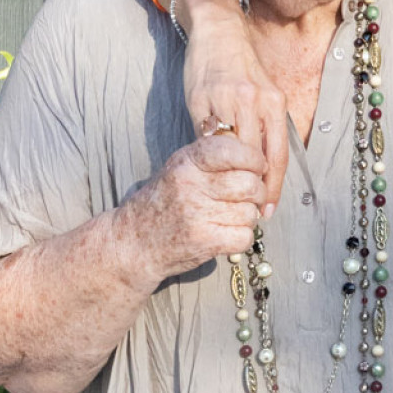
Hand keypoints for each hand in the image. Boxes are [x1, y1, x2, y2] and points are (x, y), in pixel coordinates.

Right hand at [125, 131, 264, 277]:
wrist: (134, 241)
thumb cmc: (163, 201)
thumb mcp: (179, 168)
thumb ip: (211, 158)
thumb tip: (255, 155)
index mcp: (187, 162)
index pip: (231, 150)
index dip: (253, 158)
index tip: (257, 167)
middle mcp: (191, 186)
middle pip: (249, 184)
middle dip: (258, 192)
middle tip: (250, 197)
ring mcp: (197, 215)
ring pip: (250, 212)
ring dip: (248, 217)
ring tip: (231, 217)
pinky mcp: (204, 242)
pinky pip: (244, 237)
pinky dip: (243, 237)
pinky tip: (229, 234)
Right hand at [161, 0, 287, 213]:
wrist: (218, 31)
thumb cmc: (239, 68)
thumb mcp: (260, 94)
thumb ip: (263, 127)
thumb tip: (261, 168)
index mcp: (274, 103)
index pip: (277, 155)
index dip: (272, 187)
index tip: (267, 210)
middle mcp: (255, 102)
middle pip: (256, 158)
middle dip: (251, 188)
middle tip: (245, 210)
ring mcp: (228, 100)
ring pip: (231, 151)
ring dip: (229, 176)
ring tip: (224, 196)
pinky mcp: (202, 99)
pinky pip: (206, 137)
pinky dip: (209, 157)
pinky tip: (206, 171)